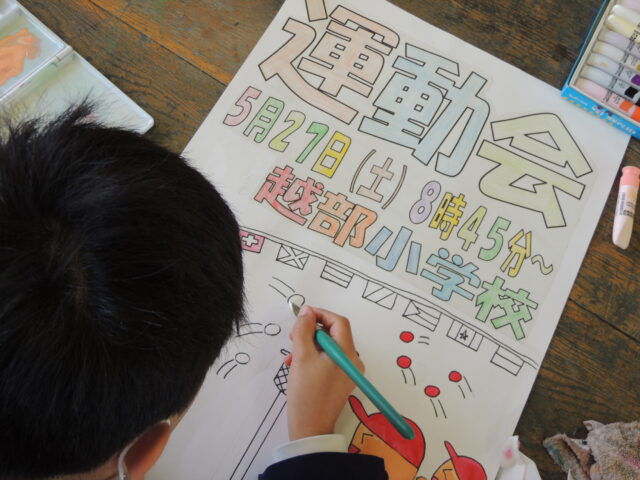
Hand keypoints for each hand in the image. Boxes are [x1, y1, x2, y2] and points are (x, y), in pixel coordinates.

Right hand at [284, 306, 363, 440]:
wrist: (310, 429)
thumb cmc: (307, 392)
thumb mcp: (301, 356)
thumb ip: (303, 330)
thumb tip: (307, 311)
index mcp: (347, 353)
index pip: (339, 322)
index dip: (320, 314)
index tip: (302, 315)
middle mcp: (352, 361)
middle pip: (334, 334)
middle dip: (311, 331)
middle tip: (292, 336)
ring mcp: (347, 372)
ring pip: (328, 348)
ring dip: (308, 345)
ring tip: (290, 355)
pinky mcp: (340, 382)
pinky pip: (328, 361)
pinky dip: (312, 358)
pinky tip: (296, 365)